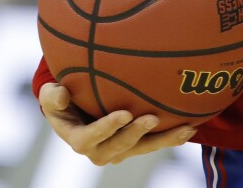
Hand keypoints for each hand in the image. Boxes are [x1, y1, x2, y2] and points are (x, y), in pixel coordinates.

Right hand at [38, 83, 196, 165]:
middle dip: (137, 134)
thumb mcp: (52, 96)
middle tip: (153, 118)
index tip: (124, 114)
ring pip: (143, 148)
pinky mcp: (136, 144)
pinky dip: (172, 136)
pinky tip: (191, 127)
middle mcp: (100, 149)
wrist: (79, 109)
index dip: (106, 128)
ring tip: (184, 129)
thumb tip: (60, 93)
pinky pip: (155, 143)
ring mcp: (120, 149)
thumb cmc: (65, 99)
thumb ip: (52, 95)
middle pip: (119, 147)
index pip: (90, 137)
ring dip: (164, 140)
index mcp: (78, 138)